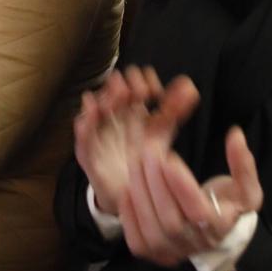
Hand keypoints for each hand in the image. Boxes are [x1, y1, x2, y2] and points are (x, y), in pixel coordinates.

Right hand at [74, 65, 199, 216]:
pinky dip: (85, 121)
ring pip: (94, 102)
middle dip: (126, 84)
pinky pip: (81, 134)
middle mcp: (113, 110)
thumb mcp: (162, 131)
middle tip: (140, 94)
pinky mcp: (88, 150)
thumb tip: (190, 86)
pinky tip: (93, 113)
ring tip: (119, 99)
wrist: (131, 193)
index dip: (144, 80)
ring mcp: (98, 128)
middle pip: (113, 84)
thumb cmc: (144, 157)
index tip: (157, 94)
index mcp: (131, 103)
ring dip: (107, 97)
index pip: (133, 77)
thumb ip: (176, 109)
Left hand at [117, 125, 263, 269]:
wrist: (215, 235)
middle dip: (156, 182)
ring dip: (140, 191)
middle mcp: (195, 246)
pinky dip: (129, 212)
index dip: (182, 187)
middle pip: (171, 221)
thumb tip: (235, 135)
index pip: (199, 213)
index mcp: (220, 229)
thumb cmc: (230, 205)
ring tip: (137, 160)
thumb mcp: (246, 187)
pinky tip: (129, 186)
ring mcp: (172, 253)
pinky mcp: (153, 254)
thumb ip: (244, 164)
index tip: (170, 158)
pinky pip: (136, 239)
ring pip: (151, 229)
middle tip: (148, 150)